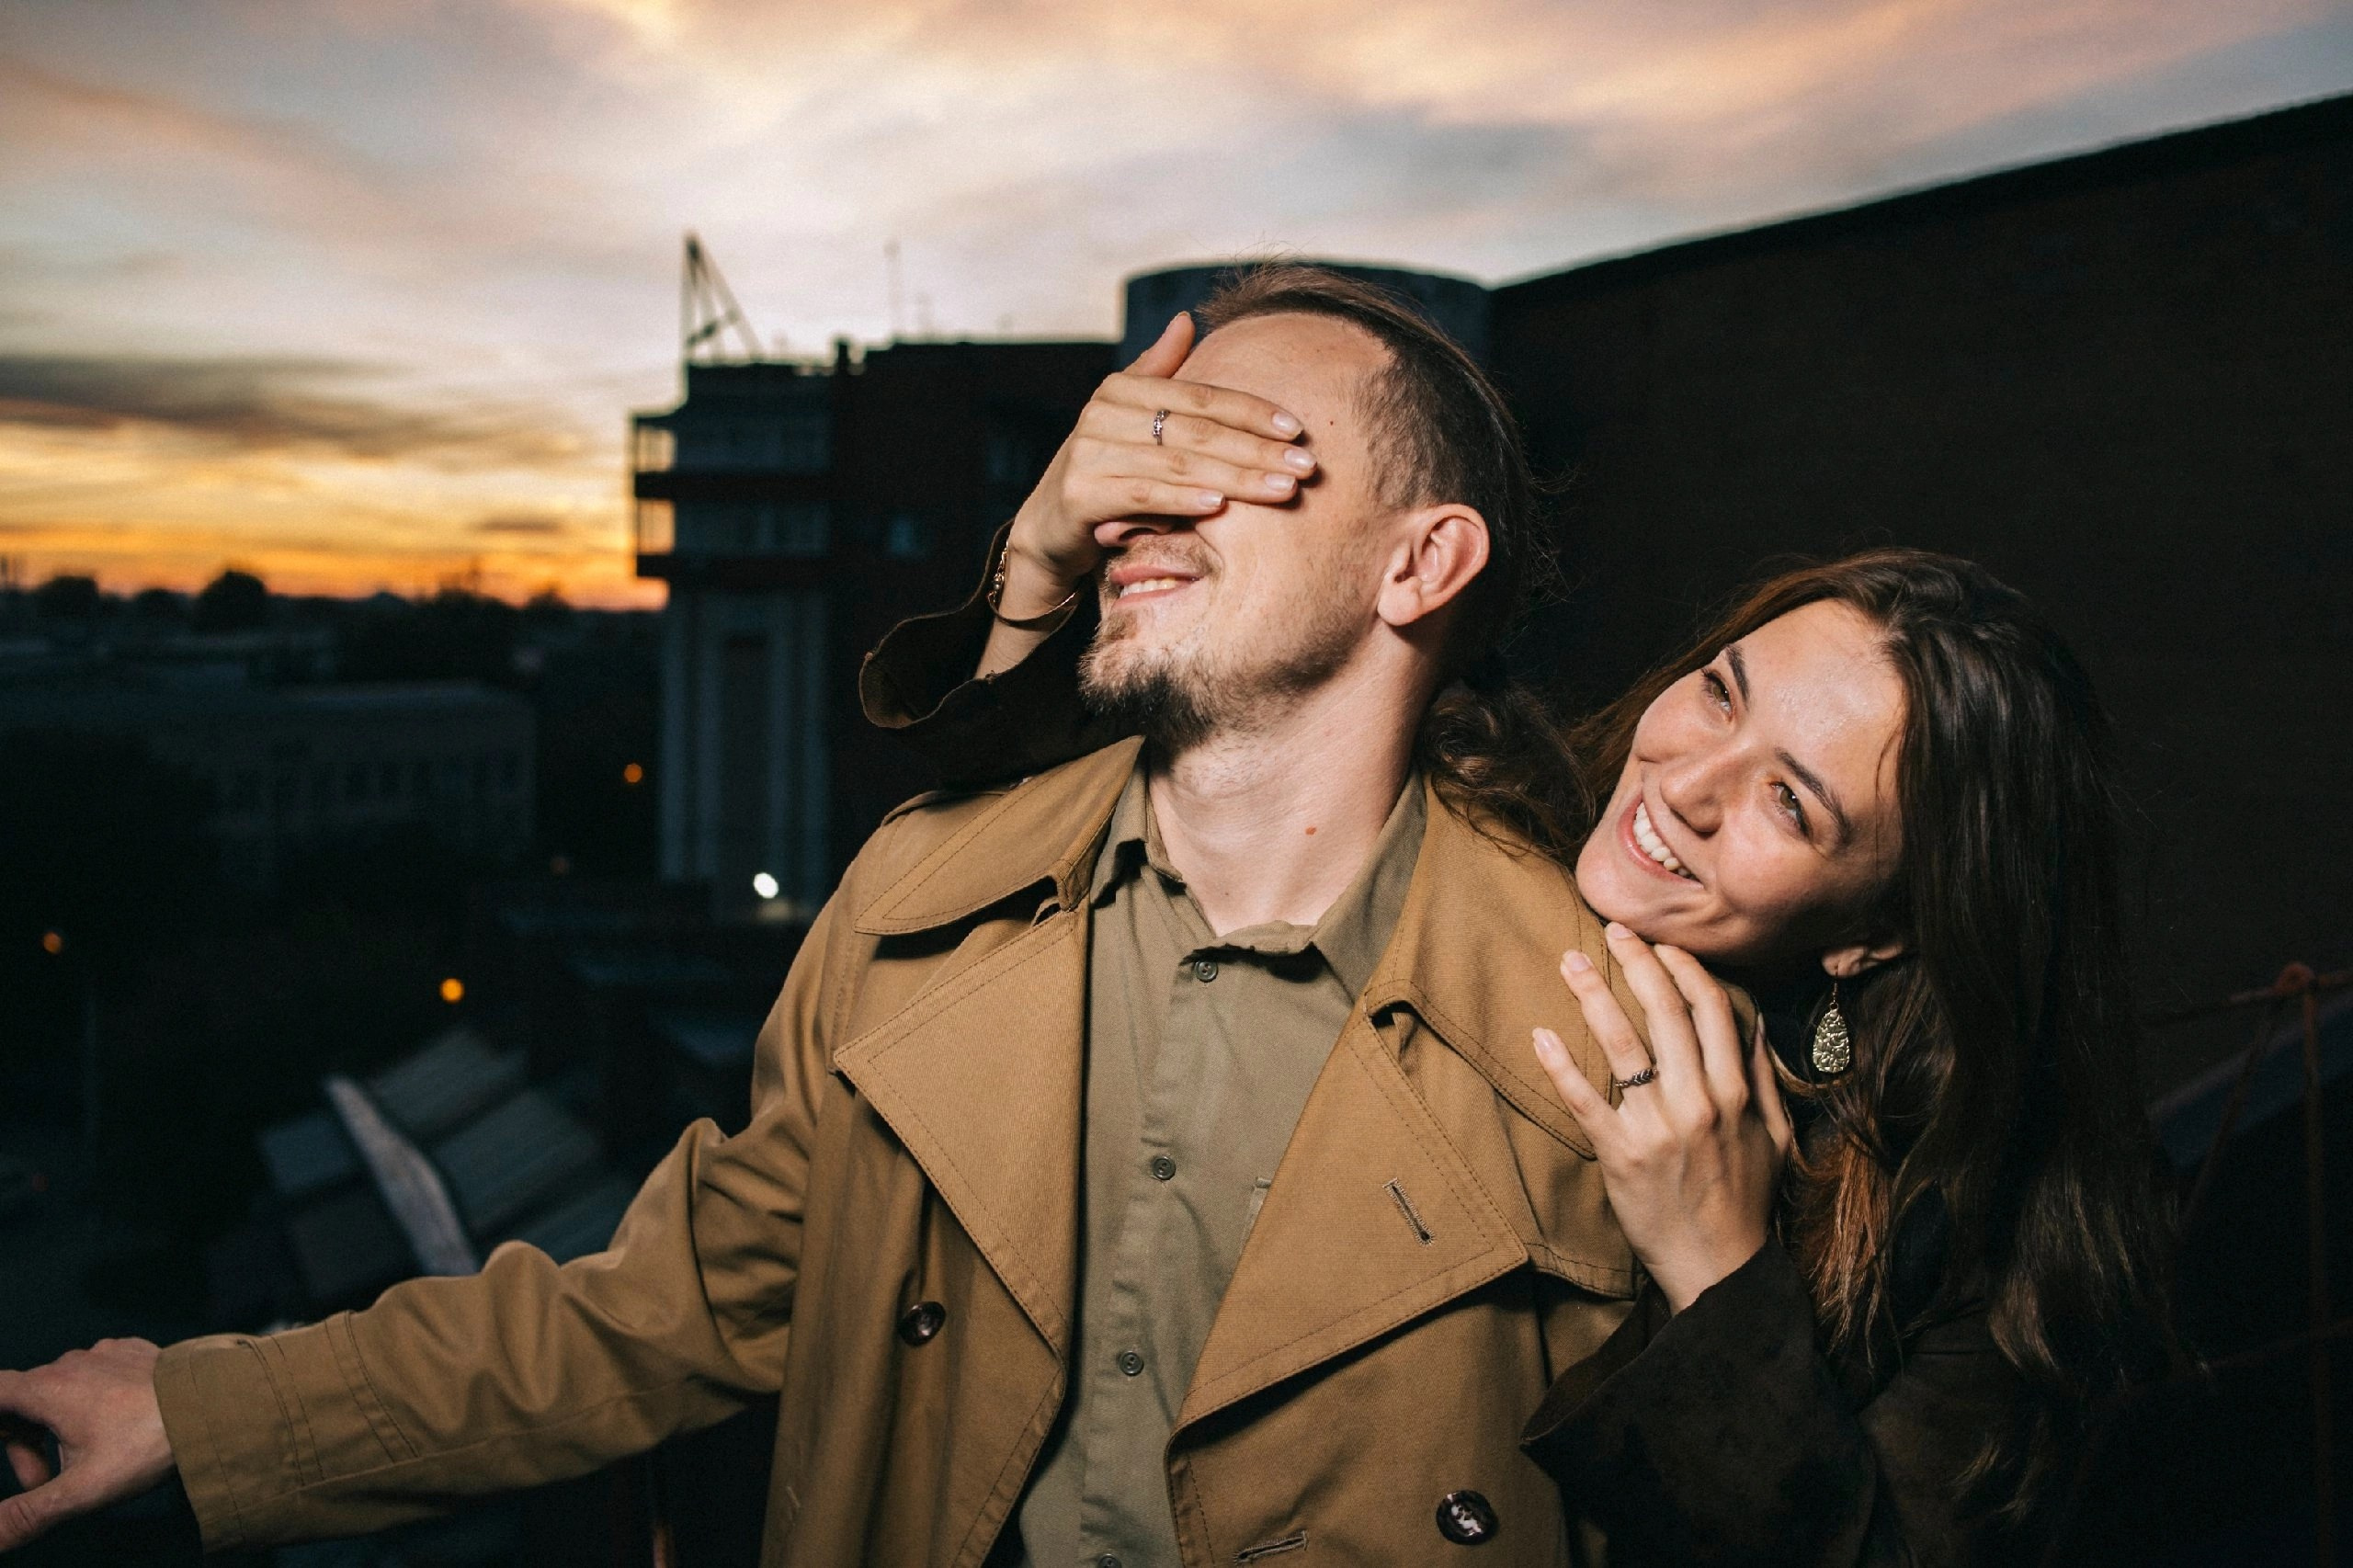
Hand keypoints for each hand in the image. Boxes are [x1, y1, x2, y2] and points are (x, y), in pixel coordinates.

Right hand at [0, 1338, 174, 1551]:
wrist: (218, 1406)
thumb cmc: (149, 1445)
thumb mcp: (81, 1490)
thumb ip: (28, 1513)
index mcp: (48, 1388)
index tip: (23, 1460)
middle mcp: (73, 1362)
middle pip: (25, 1401)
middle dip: (28, 1445)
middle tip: (54, 1480)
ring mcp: (107, 1353)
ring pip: (63, 1389)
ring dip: (63, 1425)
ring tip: (95, 1457)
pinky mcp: (136, 1352)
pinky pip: (99, 1376)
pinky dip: (97, 1401)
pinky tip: (124, 1426)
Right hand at [997, 312, 1315, 617]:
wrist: (1049, 528)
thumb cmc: (1105, 472)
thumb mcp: (1129, 420)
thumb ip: (1158, 372)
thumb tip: (1186, 320)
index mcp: (1121, 390)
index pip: (1202, 397)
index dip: (1253, 411)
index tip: (1298, 430)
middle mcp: (1102, 414)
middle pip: (1198, 431)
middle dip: (1258, 449)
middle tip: (1307, 466)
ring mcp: (1089, 453)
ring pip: (1179, 463)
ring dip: (1238, 478)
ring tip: (1284, 489)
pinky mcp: (1080, 494)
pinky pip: (1144, 495)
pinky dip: (1184, 498)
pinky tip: (1221, 505)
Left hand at [1532, 923, 1793, 1311]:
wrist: (1720, 1269)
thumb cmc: (1746, 1202)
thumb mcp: (1774, 1137)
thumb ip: (1763, 1078)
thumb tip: (1755, 1025)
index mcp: (1736, 1092)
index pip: (1710, 1009)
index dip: (1684, 968)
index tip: (1661, 944)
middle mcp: (1699, 1101)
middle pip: (1664, 1013)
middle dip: (1636, 964)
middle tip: (1612, 931)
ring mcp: (1657, 1127)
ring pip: (1622, 1046)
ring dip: (1592, 997)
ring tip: (1570, 962)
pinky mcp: (1620, 1154)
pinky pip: (1585, 1100)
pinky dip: (1561, 1065)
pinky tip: (1542, 1035)